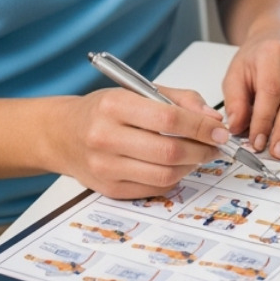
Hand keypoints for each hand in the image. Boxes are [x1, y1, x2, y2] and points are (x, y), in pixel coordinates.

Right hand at [48, 86, 226, 199]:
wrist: (62, 134)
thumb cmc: (101, 110)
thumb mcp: (136, 91)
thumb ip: (177, 98)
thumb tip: (211, 118)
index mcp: (114, 105)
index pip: (169, 118)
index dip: (201, 126)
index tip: (218, 129)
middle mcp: (106, 137)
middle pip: (169, 150)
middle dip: (202, 149)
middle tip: (214, 145)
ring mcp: (106, 168)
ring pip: (165, 174)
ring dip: (191, 166)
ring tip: (198, 154)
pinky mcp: (110, 190)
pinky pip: (155, 188)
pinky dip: (174, 178)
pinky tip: (176, 165)